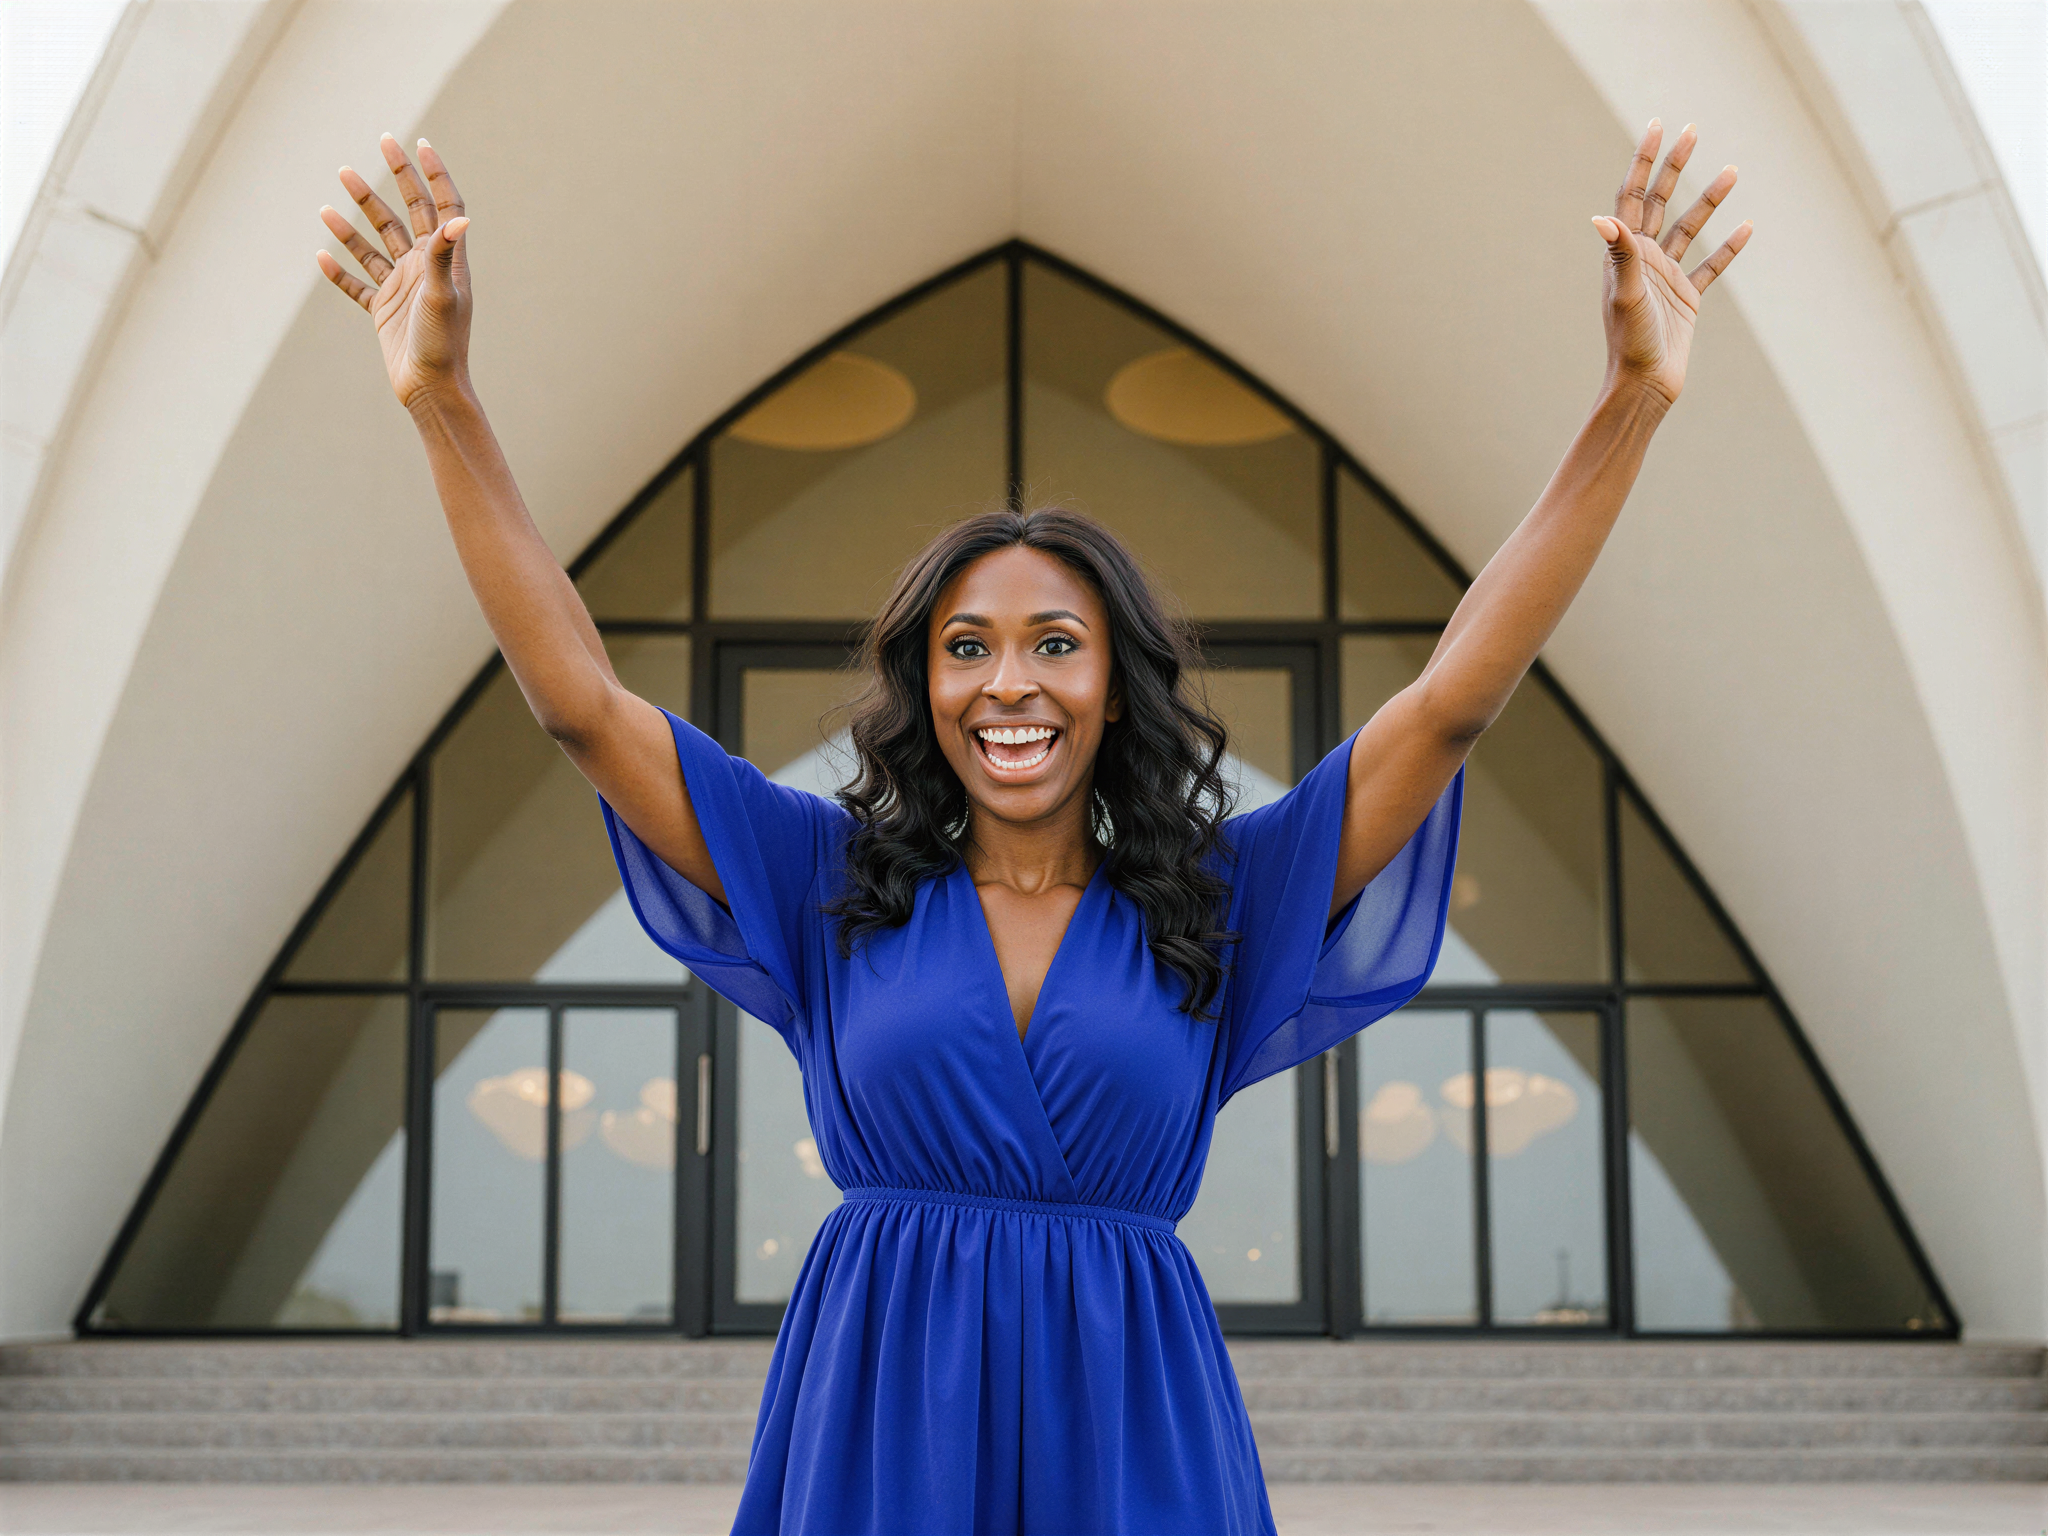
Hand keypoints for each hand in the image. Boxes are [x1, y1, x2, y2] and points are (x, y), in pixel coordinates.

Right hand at [315, 134, 471, 409]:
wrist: (430, 389)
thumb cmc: (443, 344)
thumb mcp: (443, 296)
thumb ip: (444, 256)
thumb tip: (461, 218)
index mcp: (445, 261)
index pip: (443, 206)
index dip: (435, 175)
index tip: (420, 143)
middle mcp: (424, 268)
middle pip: (407, 213)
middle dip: (395, 179)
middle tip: (381, 142)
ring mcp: (402, 288)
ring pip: (375, 243)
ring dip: (356, 217)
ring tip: (336, 189)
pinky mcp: (382, 310)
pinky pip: (356, 284)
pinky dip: (338, 270)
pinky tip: (320, 254)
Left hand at [1593, 121, 1751, 406]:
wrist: (1645, 384)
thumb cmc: (1630, 342)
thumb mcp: (1626, 293)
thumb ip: (1620, 253)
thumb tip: (1602, 217)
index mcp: (1624, 254)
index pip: (1632, 197)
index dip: (1643, 162)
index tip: (1657, 126)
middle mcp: (1643, 260)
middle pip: (1660, 202)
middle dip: (1675, 167)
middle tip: (1693, 131)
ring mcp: (1666, 277)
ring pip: (1691, 229)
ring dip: (1709, 200)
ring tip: (1732, 170)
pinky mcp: (1687, 298)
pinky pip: (1711, 266)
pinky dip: (1728, 248)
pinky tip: (1747, 227)